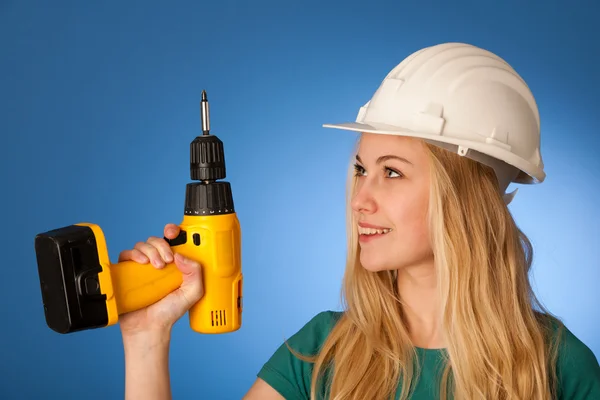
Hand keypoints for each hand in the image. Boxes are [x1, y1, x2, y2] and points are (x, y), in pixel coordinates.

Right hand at [117, 223, 203, 337]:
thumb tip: (181, 256)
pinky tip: (141, 262)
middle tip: (167, 260)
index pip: (173, 240)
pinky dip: (133, 254)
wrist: (149, 328)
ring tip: (156, 266)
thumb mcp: (192, 293)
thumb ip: (195, 273)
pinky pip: (126, 254)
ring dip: (150, 250)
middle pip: (157, 240)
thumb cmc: (169, 312)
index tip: (174, 233)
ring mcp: (142, 267)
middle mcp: (158, 263)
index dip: (173, 231)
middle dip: (162, 245)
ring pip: (142, 245)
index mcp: (174, 264)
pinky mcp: (127, 272)